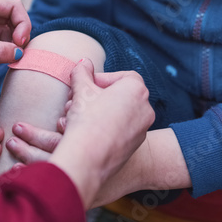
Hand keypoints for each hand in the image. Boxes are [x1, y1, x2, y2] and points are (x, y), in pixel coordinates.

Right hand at [49, 60, 154, 207]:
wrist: (87, 159)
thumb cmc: (86, 120)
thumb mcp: (81, 90)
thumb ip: (82, 73)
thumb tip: (84, 63)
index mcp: (136, 90)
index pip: (122, 76)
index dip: (102, 79)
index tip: (85, 86)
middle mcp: (145, 108)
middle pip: (119, 96)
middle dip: (96, 97)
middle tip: (77, 102)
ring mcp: (142, 129)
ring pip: (118, 114)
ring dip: (97, 113)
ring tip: (76, 118)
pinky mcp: (134, 146)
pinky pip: (120, 131)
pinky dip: (104, 129)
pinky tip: (85, 133)